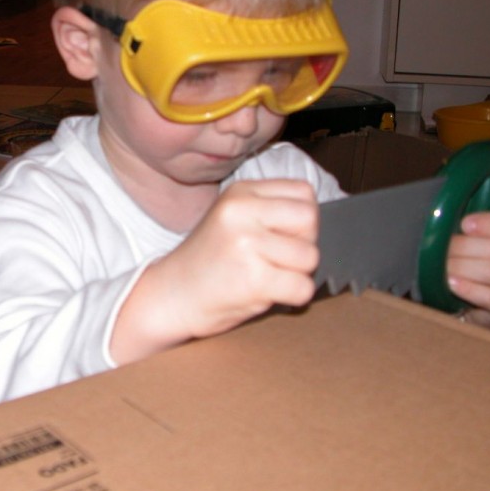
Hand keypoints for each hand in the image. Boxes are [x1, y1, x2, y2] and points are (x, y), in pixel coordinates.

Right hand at [111, 179, 318, 362]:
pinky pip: (302, 287)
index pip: (304, 193)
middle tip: (275, 260)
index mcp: (240, 192)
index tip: (279, 237)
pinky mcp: (251, 278)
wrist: (170, 297)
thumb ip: (270, 212)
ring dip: (296, 274)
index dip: (301, 220)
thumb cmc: (207, 263)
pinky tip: (265, 294)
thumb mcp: (232, 219)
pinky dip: (292, 297)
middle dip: (303, 244)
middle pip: (310, 220)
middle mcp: (241, 212)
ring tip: (265, 277)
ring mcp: (246, 244)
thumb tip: (319, 222)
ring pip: (310, 257)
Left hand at [446, 211, 489, 329]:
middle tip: (442, 249)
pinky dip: (469, 289)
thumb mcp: (485, 241)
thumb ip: (475, 232)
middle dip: (466, 247)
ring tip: (443, 266)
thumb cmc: (485, 262)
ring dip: (463, 267)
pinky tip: (452, 284)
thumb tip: (446, 226)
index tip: (464, 225)